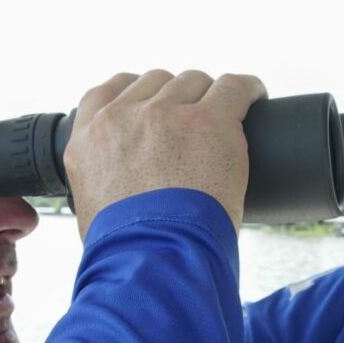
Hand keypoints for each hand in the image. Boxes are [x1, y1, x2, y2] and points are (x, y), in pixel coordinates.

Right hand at [63, 69, 267, 239]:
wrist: (152, 260)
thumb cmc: (127, 252)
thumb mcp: (90, 211)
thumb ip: (101, 187)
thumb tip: (124, 195)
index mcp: (87, 139)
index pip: (107, 93)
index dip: (136, 96)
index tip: (154, 107)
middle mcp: (121, 118)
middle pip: (156, 83)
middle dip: (176, 99)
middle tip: (194, 125)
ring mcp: (164, 115)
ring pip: (193, 82)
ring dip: (208, 96)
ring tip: (228, 115)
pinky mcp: (208, 120)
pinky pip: (234, 87)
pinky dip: (247, 90)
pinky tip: (255, 97)